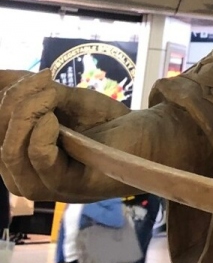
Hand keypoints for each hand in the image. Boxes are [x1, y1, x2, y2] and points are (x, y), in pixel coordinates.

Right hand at [0, 70, 129, 201]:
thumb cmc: (102, 122)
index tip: (30, 76)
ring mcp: (43, 185)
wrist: (148, 137)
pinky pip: (39, 158)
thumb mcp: (59, 100)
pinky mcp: (67, 184)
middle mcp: (23, 177)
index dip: (2, 98)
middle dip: (14, 101)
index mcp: (17, 158)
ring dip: (27, 111)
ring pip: (10, 151)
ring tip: (51, 93)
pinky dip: (41, 132)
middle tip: (43, 80)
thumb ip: (27, 92)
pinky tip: (53, 118)